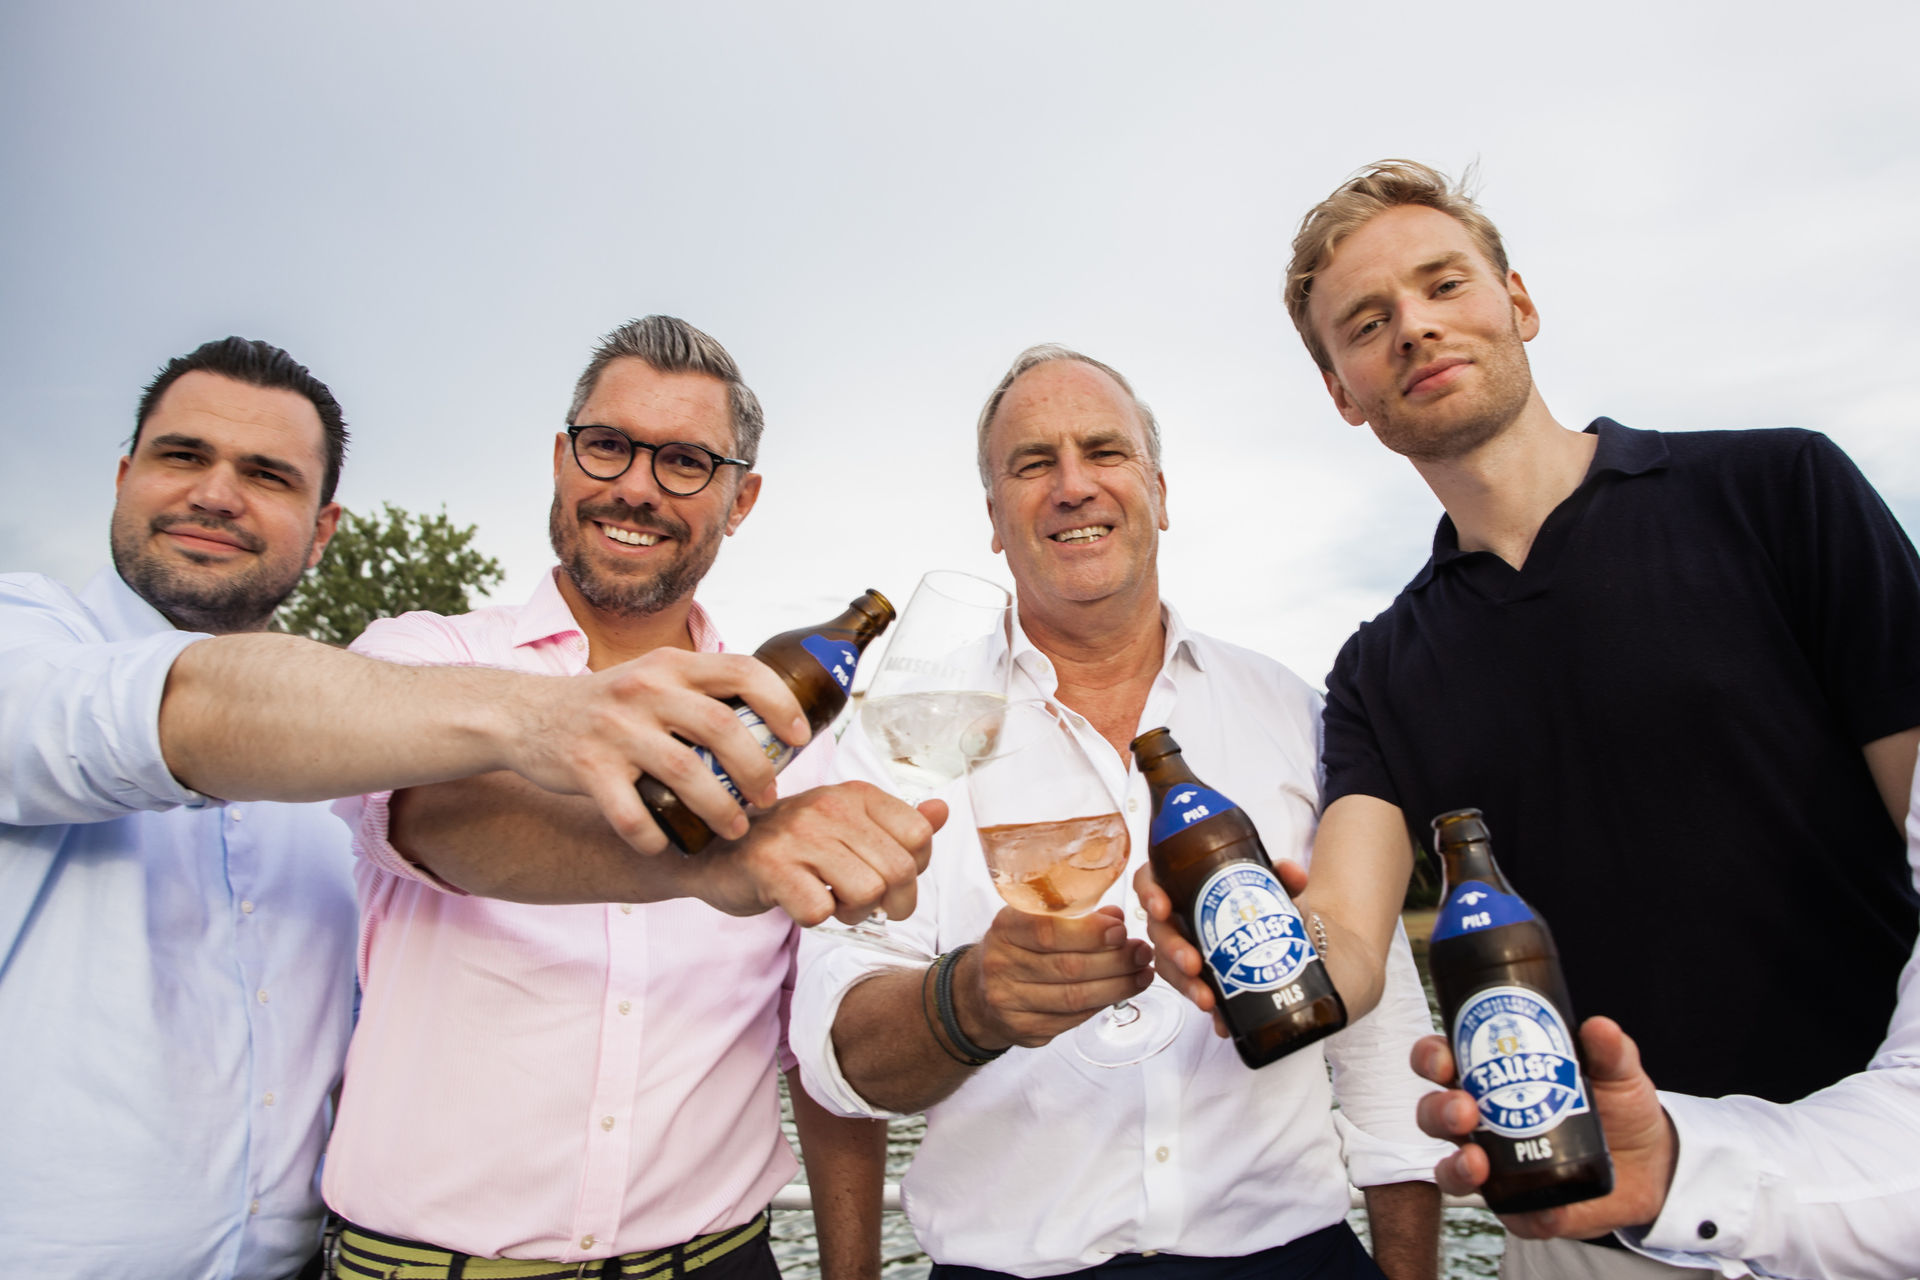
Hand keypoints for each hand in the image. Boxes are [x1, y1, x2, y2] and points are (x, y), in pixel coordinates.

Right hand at [501, 648, 809, 853]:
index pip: (741, 669)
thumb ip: (699, 692)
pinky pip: (631, 812)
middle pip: (721, 727)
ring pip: (684, 772)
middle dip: (755, 768)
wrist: (525, 715)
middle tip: (768, 797)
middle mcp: (645, 689)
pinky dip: (654, 836)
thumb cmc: (608, 705)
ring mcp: (614, 728)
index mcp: (670, 665)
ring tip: (733, 829)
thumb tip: (770, 722)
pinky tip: (667, 845)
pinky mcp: (585, 767)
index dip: (780, 702)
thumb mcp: (653, 678)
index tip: (800, 736)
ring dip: (718, 808)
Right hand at [693, 782, 944, 925]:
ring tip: (831, 901)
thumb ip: (897, 823)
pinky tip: (801, 902)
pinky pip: (820, 910)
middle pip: (899, 871)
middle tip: (860, 903)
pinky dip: (816, 919)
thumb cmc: (791, 845)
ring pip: (867, 893)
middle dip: (890, 903)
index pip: (919, 835)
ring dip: (853, 913)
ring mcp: (798, 835)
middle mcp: (829, 807)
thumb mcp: (847, 826)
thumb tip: (943, 810)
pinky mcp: (770, 868)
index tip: (887, 877)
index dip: (913, 869)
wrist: (716, 853)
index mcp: (855, 794)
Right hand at [952, 905, 1154, 1049]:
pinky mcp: (1022, 1029)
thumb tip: (1116, 917)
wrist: (977, 994)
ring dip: (1117, 986)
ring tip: (1143, 973)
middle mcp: (1001, 965)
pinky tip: (1121, 993)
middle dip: (1115, 960)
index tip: (1121, 929)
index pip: (1047, 930)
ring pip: (1074, 997)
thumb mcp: (1031, 922)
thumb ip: (1071, 917)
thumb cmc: (1015, 949)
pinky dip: (1102, 1004)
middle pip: (1068, 967)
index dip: (1089, 932)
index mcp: (1004, 929)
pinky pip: (1072, 1019)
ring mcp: (1009, 1002)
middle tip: (1143, 952)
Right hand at [1132, 858, 1309, 1038]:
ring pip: (1168, 966)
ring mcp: (1182, 949)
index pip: (1150, 882)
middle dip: (1171, 949)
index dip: (1148, 893)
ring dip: (1183, 984)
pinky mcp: (1196, 979)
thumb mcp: (1276, 887)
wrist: (1288, 941)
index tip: (1162, 908)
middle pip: (1157, 930)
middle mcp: (1176, 918)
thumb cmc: (1267, 904)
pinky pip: (1191, 993)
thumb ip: (1284, 876)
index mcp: (1183, 885)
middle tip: (1192, 963)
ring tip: (1206, 999)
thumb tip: (1291, 872)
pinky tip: (1220, 1021)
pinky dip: (1206, 1004)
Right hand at [1410, 1016, 1677, 1238]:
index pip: (1442, 1063)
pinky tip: (1545, 1213)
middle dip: (1437, 1112)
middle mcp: (1482, 1123)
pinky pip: (1512, 1218)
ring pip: (1452, 1169)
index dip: (1430, 1059)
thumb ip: (1609, 1050)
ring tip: (1477, 1162)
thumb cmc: (1617, 1105)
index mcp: (1490, 1078)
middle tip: (1463, 1111)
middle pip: (1434, 1115)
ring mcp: (1497, 1167)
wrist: (1650, 1162)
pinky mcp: (1523, 1207)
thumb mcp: (1616, 1071)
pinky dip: (1525, 1217)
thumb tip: (1599, 1028)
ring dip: (1455, 1166)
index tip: (1443, 1061)